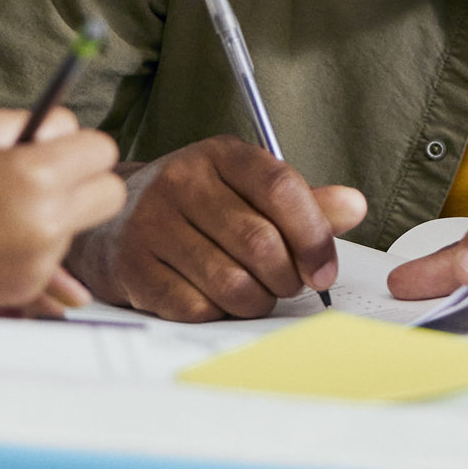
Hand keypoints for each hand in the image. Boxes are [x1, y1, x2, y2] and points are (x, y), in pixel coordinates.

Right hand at [0, 108, 126, 312]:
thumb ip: (30, 125)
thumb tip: (67, 130)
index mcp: (33, 176)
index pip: (102, 150)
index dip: (78, 144)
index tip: (58, 144)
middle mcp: (43, 224)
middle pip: (109, 194)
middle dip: (84, 180)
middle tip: (47, 173)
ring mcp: (34, 263)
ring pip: (77, 226)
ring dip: (54, 213)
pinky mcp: (21, 289)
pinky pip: (50, 256)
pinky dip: (31, 243)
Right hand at [66, 136, 368, 321]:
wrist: (112, 223)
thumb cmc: (194, 208)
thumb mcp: (247, 190)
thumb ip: (303, 202)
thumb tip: (354, 206)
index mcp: (220, 155)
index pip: (280, 188)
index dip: (313, 235)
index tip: (325, 270)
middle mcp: (181, 182)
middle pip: (260, 242)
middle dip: (287, 277)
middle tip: (289, 284)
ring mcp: (151, 224)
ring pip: (232, 282)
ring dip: (258, 301)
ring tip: (256, 293)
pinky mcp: (132, 268)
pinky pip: (197, 307)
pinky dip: (219, 312)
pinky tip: (217, 298)